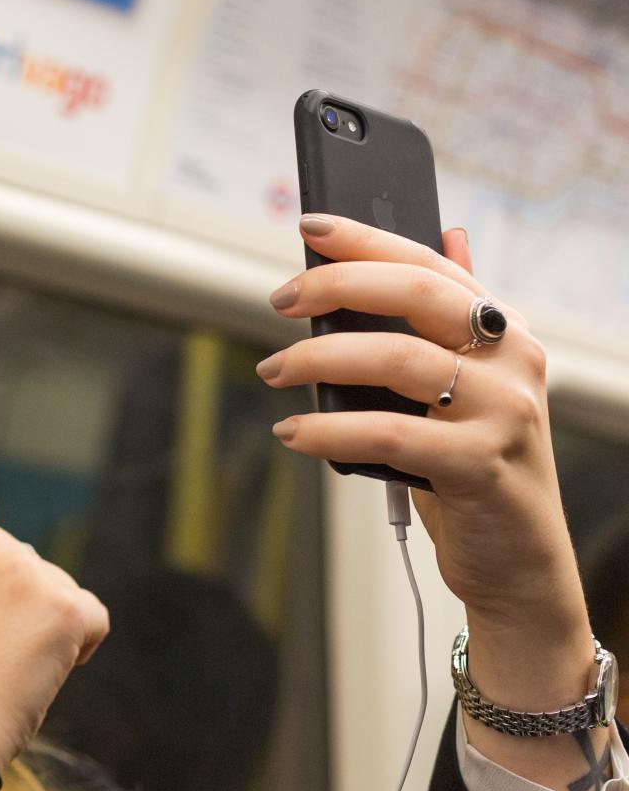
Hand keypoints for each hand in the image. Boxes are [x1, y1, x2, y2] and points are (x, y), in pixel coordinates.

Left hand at [258, 216, 602, 790]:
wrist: (517, 564)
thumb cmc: (471, 467)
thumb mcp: (464, 387)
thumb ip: (449, 319)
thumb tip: (446, 234)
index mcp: (504, 332)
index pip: (432, 263)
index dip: (369, 238)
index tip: (308, 226)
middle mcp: (513, 362)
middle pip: (420, 296)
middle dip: (340, 286)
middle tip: (279, 299)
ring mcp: (504, 415)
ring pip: (400, 361)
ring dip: (321, 360)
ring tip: (272, 371)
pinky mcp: (482, 469)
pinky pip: (392, 434)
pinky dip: (330, 431)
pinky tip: (293, 433)